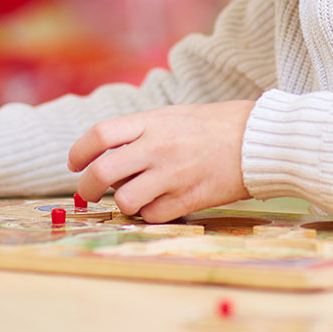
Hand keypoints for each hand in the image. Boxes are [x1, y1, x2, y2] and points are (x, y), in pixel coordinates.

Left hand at [68, 101, 253, 221]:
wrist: (258, 139)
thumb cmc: (214, 125)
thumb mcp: (172, 116)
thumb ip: (139, 132)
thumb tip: (105, 157)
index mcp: (152, 121)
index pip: (99, 135)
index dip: (78, 152)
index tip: (74, 163)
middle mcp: (157, 147)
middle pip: (101, 172)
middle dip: (86, 187)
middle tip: (88, 191)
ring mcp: (172, 175)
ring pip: (124, 200)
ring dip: (122, 202)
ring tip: (133, 196)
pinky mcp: (189, 199)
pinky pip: (152, 216)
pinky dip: (150, 213)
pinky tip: (161, 202)